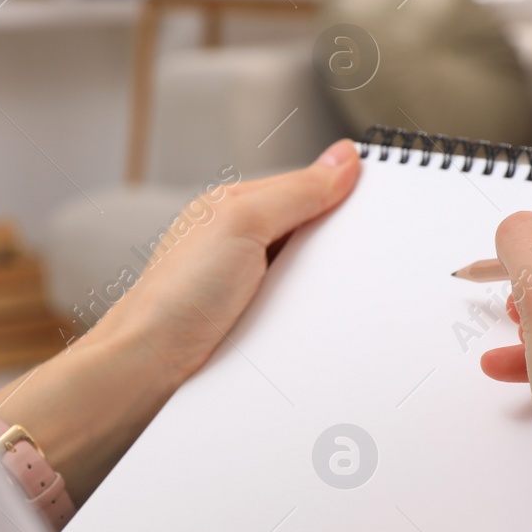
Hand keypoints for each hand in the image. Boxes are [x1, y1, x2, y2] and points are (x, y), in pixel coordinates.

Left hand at [0, 140, 360, 506]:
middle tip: (375, 254)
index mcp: (235, 208)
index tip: (385, 204)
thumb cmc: (176, 297)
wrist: (146, 373)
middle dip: (341, 244)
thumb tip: (343, 157)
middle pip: (313, 234)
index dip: (344, 195)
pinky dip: (316, 318)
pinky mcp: (254, 328)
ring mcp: (247, 288)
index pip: (308, 188)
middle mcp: (240, 245)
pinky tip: (327, 326)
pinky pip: (301, 315)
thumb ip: (295, 190)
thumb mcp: (241, 223)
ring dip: (330, 287)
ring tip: (351, 295)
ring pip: (311, 278)